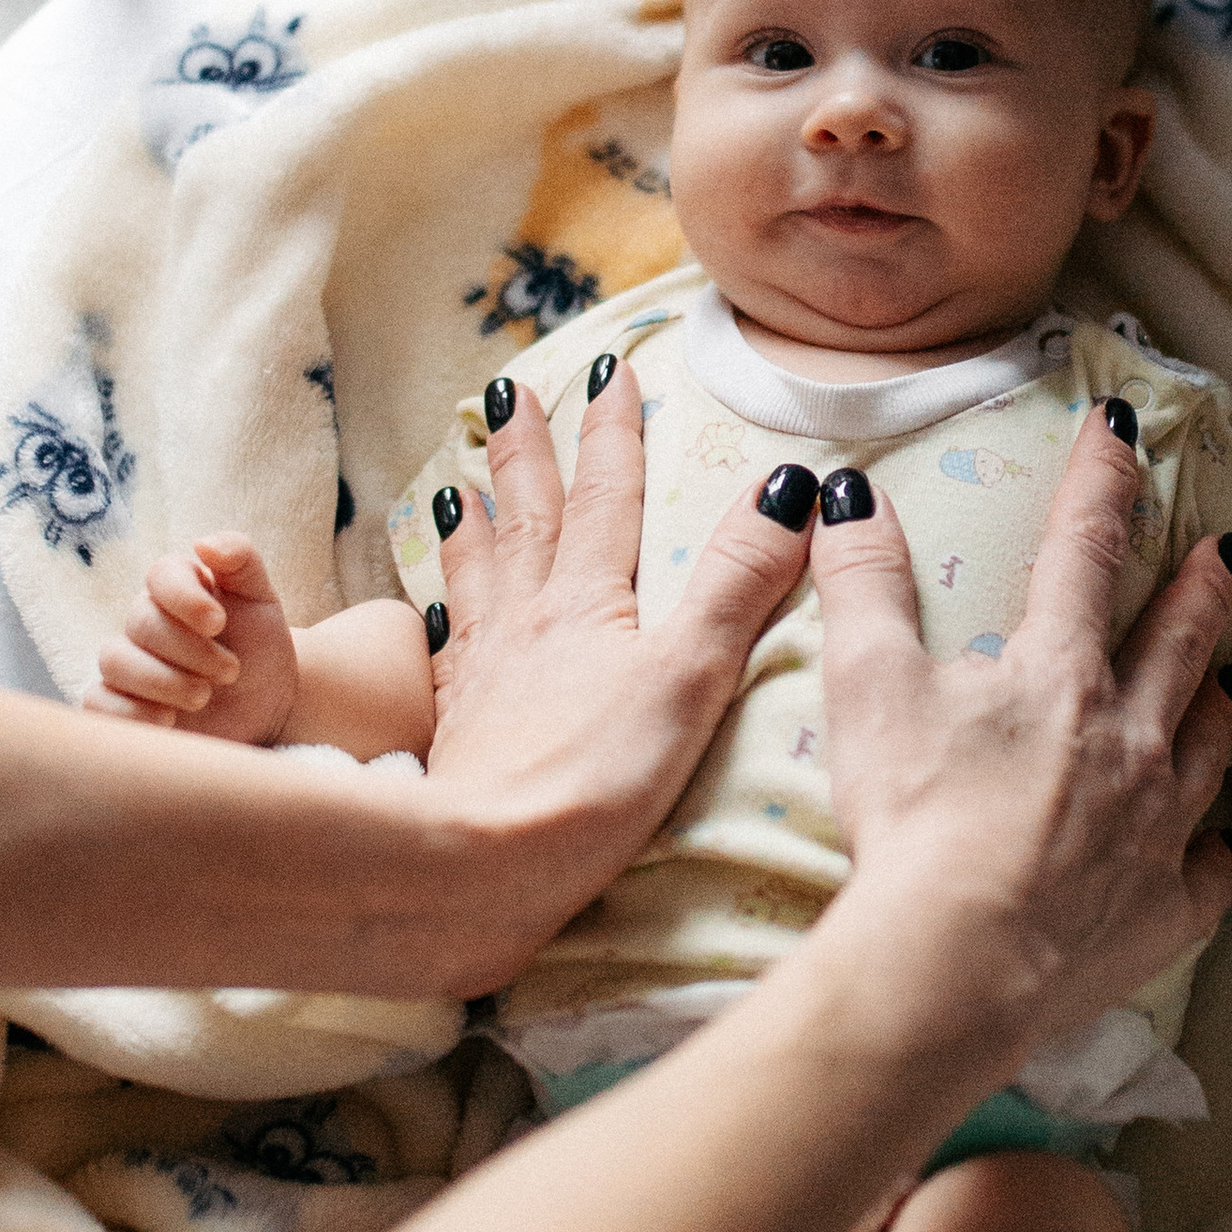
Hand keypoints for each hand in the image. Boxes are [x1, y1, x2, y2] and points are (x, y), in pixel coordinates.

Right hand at [85, 534, 297, 741]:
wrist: (266, 707)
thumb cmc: (259, 647)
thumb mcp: (260, 599)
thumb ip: (241, 559)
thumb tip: (202, 544)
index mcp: (174, 588)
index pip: (160, 575)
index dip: (185, 598)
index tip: (219, 623)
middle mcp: (142, 621)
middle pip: (141, 622)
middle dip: (190, 650)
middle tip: (231, 672)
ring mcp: (127, 664)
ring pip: (115, 661)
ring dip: (164, 682)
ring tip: (203, 697)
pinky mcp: (117, 705)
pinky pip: (97, 704)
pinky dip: (131, 713)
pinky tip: (169, 722)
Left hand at [419, 368, 815, 978]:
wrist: (484, 862)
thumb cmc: (599, 778)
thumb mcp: (690, 674)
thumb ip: (738, 582)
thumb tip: (793, 486)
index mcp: (588, 601)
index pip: (605, 495)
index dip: (613, 430)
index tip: (615, 369)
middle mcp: (528, 619)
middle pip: (528, 514)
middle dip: (526, 448)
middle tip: (510, 391)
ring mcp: (484, 670)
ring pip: (479, 569)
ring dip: (476, 516)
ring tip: (460, 477)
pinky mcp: (459, 725)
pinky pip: (448, 644)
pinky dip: (446, 609)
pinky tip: (439, 609)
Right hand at [807, 410, 1231, 1063]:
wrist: (955, 962)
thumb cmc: (911, 821)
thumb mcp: (869, 685)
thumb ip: (864, 585)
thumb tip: (850, 494)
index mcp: (1060, 676)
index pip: (1085, 550)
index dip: (1102, 482)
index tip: (1123, 431)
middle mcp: (1129, 739)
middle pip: (1178, 643)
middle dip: (1202, 587)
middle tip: (1228, 550)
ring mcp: (1159, 828)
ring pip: (1208, 748)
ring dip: (1218, 701)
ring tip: (1231, 677)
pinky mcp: (1164, 911)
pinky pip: (1206, 872)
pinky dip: (1210, 851)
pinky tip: (1208, 846)